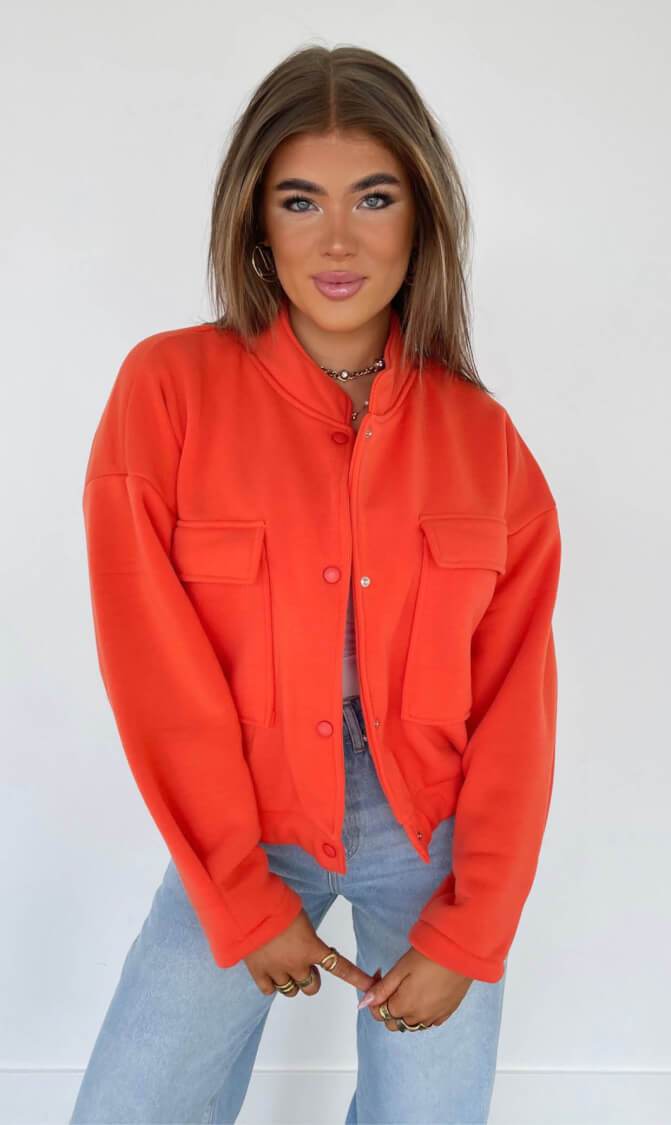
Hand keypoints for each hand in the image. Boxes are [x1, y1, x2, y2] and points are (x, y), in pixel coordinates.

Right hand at [243, 908, 377, 999]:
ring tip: (284, 965)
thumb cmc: (277, 904)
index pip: (341, 968)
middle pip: (312, 987)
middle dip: (311, 977)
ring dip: (291, 981)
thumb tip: (306, 942)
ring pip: (291, 991)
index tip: (371, 989)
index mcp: (312, 948)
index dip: (357, 979)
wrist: (250, 907)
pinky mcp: (258, 972)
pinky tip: (270, 970)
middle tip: (303, 963)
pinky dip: (271, 984)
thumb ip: (307, 935)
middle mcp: (297, 964)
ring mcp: (277, 971)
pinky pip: (269, 991)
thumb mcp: (301, 916)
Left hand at [357, 947, 472, 1030]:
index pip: (380, 1014)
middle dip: (389, 1008)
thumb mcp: (400, 969)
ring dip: (405, 1013)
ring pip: (411, 1024)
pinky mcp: (447, 1013)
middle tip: (394, 986)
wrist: (460, 953)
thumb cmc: (429, 956)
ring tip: (410, 989)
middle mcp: (419, 1017)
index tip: (379, 981)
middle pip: (394, 1023)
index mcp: (404, 1007)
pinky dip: (422, 1014)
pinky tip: (425, 995)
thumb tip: (364, 1003)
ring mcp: (434, 1017)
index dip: (375, 999)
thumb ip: (382, 989)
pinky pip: (429, 1021)